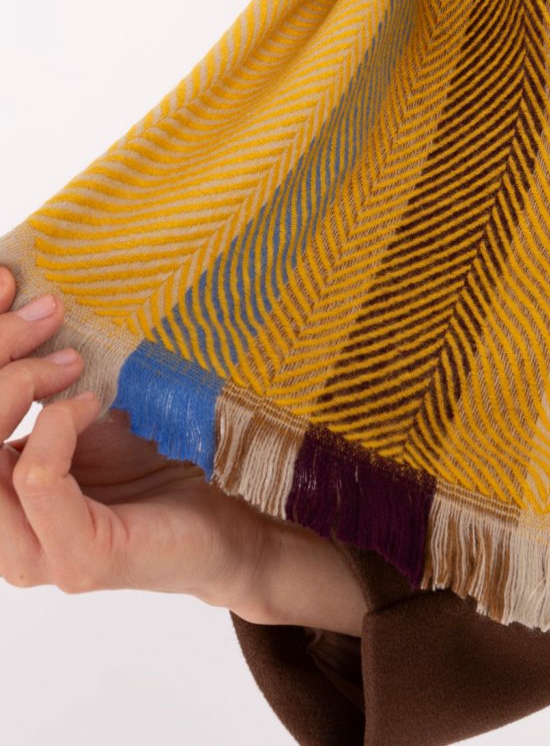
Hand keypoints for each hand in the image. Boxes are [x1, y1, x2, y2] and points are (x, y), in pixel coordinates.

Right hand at [0, 263, 268, 610]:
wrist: (235, 511)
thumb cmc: (160, 453)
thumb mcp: (90, 397)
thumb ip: (47, 371)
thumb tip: (21, 290)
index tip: (8, 281)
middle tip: (44, 311)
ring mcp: (31, 552)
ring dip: (15, 386)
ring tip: (70, 360)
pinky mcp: (77, 559)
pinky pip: (36, 480)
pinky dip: (57, 427)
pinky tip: (91, 404)